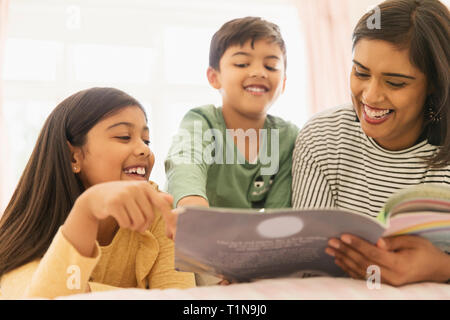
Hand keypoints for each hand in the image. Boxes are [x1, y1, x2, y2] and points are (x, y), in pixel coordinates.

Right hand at [78, 181, 172, 233]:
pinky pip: (126, 223)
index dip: (168, 218)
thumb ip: (154, 197)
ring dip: (134, 226)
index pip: (161, 204)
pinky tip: (119, 219)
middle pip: (149, 216)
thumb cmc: (121, 197)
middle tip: (137, 225)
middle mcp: (135, 188)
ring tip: (128, 221)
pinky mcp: (113, 204)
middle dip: (144, 225)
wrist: (95, 197)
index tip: (173, 232)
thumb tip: (171, 199)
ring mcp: (124, 195)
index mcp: (144, 186)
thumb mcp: (138, 195)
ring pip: (138, 221)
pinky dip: (124, 225)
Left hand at [325, 234, 449, 285]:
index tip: (343, 236)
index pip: (373, 254)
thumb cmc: (424, 252)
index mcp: (399, 265)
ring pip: (360, 271)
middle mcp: (392, 278)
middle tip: (331, 241)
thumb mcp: (412, 241)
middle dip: (345, 251)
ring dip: (343, 259)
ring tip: (330, 249)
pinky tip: (339, 260)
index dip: (357, 245)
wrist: (435, 270)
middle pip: (363, 263)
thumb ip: (393, 241)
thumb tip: (377, 241)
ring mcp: (387, 284)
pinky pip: (362, 277)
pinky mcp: (383, 285)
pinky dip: (348, 269)